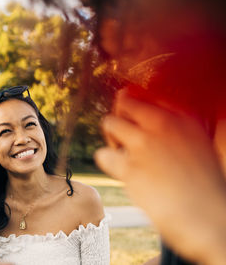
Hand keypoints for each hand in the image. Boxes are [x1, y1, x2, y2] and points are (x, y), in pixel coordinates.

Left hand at [95, 91, 225, 263]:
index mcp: (183, 118)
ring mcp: (144, 144)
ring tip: (122, 153)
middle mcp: (162, 125)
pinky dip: (108, 162)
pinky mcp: (130, 167)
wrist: (210, 219)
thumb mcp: (204, 147)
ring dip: (112, 137)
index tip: (130, 113)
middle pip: (123, 102)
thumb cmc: (206, 187)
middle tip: (124, 135)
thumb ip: (182, 129)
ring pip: (109, 123)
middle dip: (120, 116)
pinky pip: (103, 154)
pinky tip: (121, 171)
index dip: (132, 103)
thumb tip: (168, 120)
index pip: (145, 95)